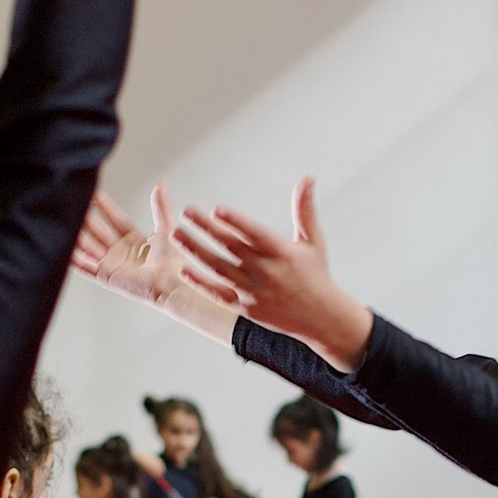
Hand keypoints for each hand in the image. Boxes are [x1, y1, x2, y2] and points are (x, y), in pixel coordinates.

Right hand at [72, 182, 187, 306]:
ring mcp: (112, 264)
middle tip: (76, 203)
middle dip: (86, 218)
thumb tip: (161, 184)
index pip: (115, 219)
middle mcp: (120, 252)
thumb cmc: (172, 263)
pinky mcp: (105, 276)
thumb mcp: (166, 229)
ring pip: (89, 246)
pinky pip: (85, 266)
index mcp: (134, 240)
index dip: (105, 207)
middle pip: (98, 231)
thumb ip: (161, 207)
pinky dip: (73, 259)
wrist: (169, 285)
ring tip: (66, 221)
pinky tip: (63, 248)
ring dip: (78, 235)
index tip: (95, 194)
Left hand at [174, 177, 372, 371]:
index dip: (236, 221)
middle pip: (230, 246)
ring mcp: (253, 290)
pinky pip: (218, 293)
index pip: (255, 233)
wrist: (320, 318)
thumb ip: (304, 209)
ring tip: (177, 234)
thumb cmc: (316, 274)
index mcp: (281, 252)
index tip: (217, 209)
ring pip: (218, 268)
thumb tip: (308, 178)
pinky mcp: (245, 307)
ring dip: (195, 250)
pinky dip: (201, 282)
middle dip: (206, 228)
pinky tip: (184, 269)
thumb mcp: (313, 241)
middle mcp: (265, 271)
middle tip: (187, 211)